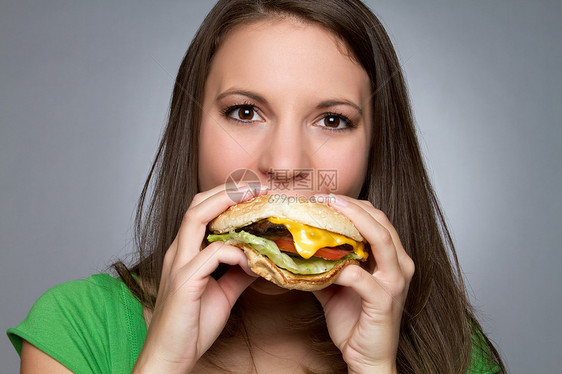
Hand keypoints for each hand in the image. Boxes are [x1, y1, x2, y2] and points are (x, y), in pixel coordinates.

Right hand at [133, 184, 264, 372]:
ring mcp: (178, 264)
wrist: (170, 358)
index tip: (255, 190)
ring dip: (228, 204)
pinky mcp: (184, 282)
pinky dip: (235, 252)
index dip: (226, 195)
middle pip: (197, 204)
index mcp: (185, 252)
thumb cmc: (192, 327)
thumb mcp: (223, 294)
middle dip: (228, 189)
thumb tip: (259, 260)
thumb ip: (238, 274)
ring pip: (197, 218)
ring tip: (255, 201)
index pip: (202, 210)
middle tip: (258, 185)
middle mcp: (178, 252)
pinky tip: (251, 262)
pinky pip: (212, 254)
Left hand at [312, 195, 414, 373]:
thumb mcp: (336, 285)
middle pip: (379, 220)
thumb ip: (324, 264)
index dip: (352, 204)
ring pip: (380, 239)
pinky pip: (362, 277)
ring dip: (353, 221)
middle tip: (322, 198)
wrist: (367, 357)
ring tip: (327, 212)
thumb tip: (296, 246)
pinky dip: (342, 267)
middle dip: (350, 205)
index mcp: (391, 257)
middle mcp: (399, 264)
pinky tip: (325, 265)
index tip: (324, 197)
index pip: (376, 218)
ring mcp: (394, 282)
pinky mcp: (384, 300)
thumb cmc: (355, 320)